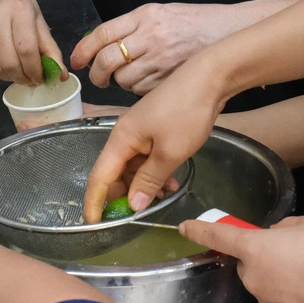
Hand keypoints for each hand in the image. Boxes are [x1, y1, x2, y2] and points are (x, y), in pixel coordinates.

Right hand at [0, 0, 61, 84]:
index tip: (41, 78)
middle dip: (23, 77)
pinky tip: (6, 69)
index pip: (26, 50)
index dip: (35, 70)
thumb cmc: (17, 4)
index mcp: (19, 10)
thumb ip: (50, 48)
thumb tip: (61, 76)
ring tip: (19, 75)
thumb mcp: (38, 20)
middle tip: (31, 80)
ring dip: (10, 78)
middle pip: (9, 62)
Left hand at [71, 3, 252, 94]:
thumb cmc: (196, 22)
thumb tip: (102, 45)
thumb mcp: (161, 13)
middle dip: (97, 75)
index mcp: (145, 16)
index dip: (83, 50)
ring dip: (121, 83)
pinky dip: (140, 90)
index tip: (76, 61)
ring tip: (131, 78)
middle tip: (99, 79)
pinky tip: (149, 83)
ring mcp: (161, 59)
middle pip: (108, 60)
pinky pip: (142, 91)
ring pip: (124, 79)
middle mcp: (150, 36)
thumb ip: (133, 26)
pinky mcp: (170, 79)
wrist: (229, 33)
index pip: (102, 33)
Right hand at [83, 58, 225, 220]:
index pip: (100, 177)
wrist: (209, 78)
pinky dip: (154, 172)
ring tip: (165, 195)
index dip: (95, 202)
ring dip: (144, 184)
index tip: (94, 224)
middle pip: (115, 173)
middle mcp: (125, 135)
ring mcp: (140, 131)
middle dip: (125, 195)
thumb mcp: (170, 153)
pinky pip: (147, 158)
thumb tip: (133, 205)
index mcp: (121, 139)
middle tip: (142, 212)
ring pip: (133, 167)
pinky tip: (171, 181)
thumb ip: (149, 180)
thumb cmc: (186, 114)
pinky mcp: (155, 129)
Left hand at [179, 213, 303, 302]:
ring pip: (267, 287)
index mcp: (254, 247)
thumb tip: (281, 235)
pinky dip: (295, 300)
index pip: (218, 236)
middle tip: (293, 255)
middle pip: (250, 265)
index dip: (199, 230)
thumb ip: (289, 227)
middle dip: (265, 260)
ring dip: (281, 281)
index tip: (183, 228)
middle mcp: (253, 277)